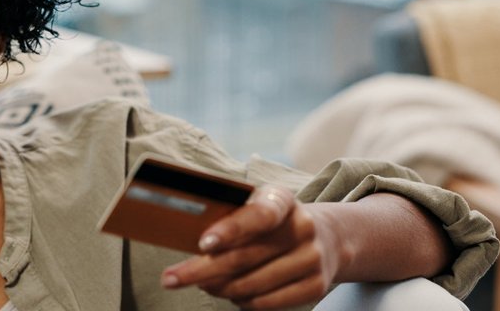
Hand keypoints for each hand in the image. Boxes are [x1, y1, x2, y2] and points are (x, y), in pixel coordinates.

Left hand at [160, 186, 343, 309]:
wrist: (328, 237)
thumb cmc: (273, 223)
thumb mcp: (257, 207)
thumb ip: (231, 217)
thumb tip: (189, 239)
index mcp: (282, 200)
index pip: (258, 215)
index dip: (230, 230)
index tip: (203, 244)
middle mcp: (302, 227)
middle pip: (244, 257)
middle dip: (201, 270)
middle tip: (171, 279)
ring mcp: (312, 258)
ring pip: (251, 285)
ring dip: (219, 288)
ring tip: (204, 284)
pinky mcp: (316, 286)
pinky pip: (267, 303)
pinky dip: (242, 301)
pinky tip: (232, 294)